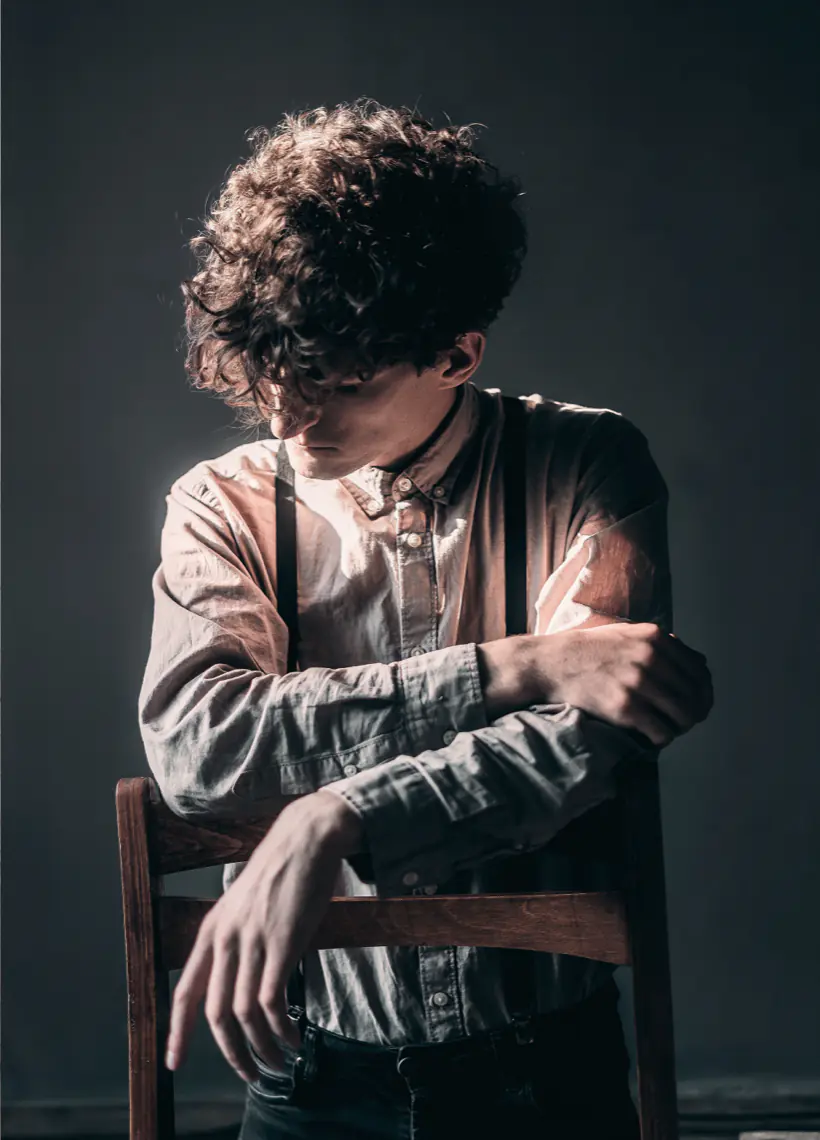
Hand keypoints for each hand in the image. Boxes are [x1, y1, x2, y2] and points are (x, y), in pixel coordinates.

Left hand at [165, 788, 362, 1081]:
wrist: (307, 837)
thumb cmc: (282, 870)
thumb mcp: (245, 904)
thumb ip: (237, 938)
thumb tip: (240, 978)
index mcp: (212, 929)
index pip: (185, 990)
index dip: (176, 1031)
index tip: (173, 1063)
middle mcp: (225, 938)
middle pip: (214, 1013)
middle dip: (232, 1053)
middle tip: (251, 1073)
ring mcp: (252, 940)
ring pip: (244, 1014)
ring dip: (261, 1048)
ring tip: (279, 1061)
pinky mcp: (282, 943)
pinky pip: (273, 1002)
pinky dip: (282, 1029)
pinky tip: (295, 1037)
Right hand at [529, 622, 712, 745]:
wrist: (552, 663)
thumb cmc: (589, 649)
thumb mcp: (628, 634)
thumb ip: (661, 644)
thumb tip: (696, 663)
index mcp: (656, 638)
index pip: (699, 670)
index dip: (704, 691)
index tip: (699, 703)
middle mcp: (651, 658)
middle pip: (695, 695)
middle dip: (694, 712)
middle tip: (685, 721)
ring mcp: (638, 683)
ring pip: (684, 716)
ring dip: (681, 727)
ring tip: (670, 729)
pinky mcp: (625, 708)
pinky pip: (662, 732)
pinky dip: (663, 738)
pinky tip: (653, 737)